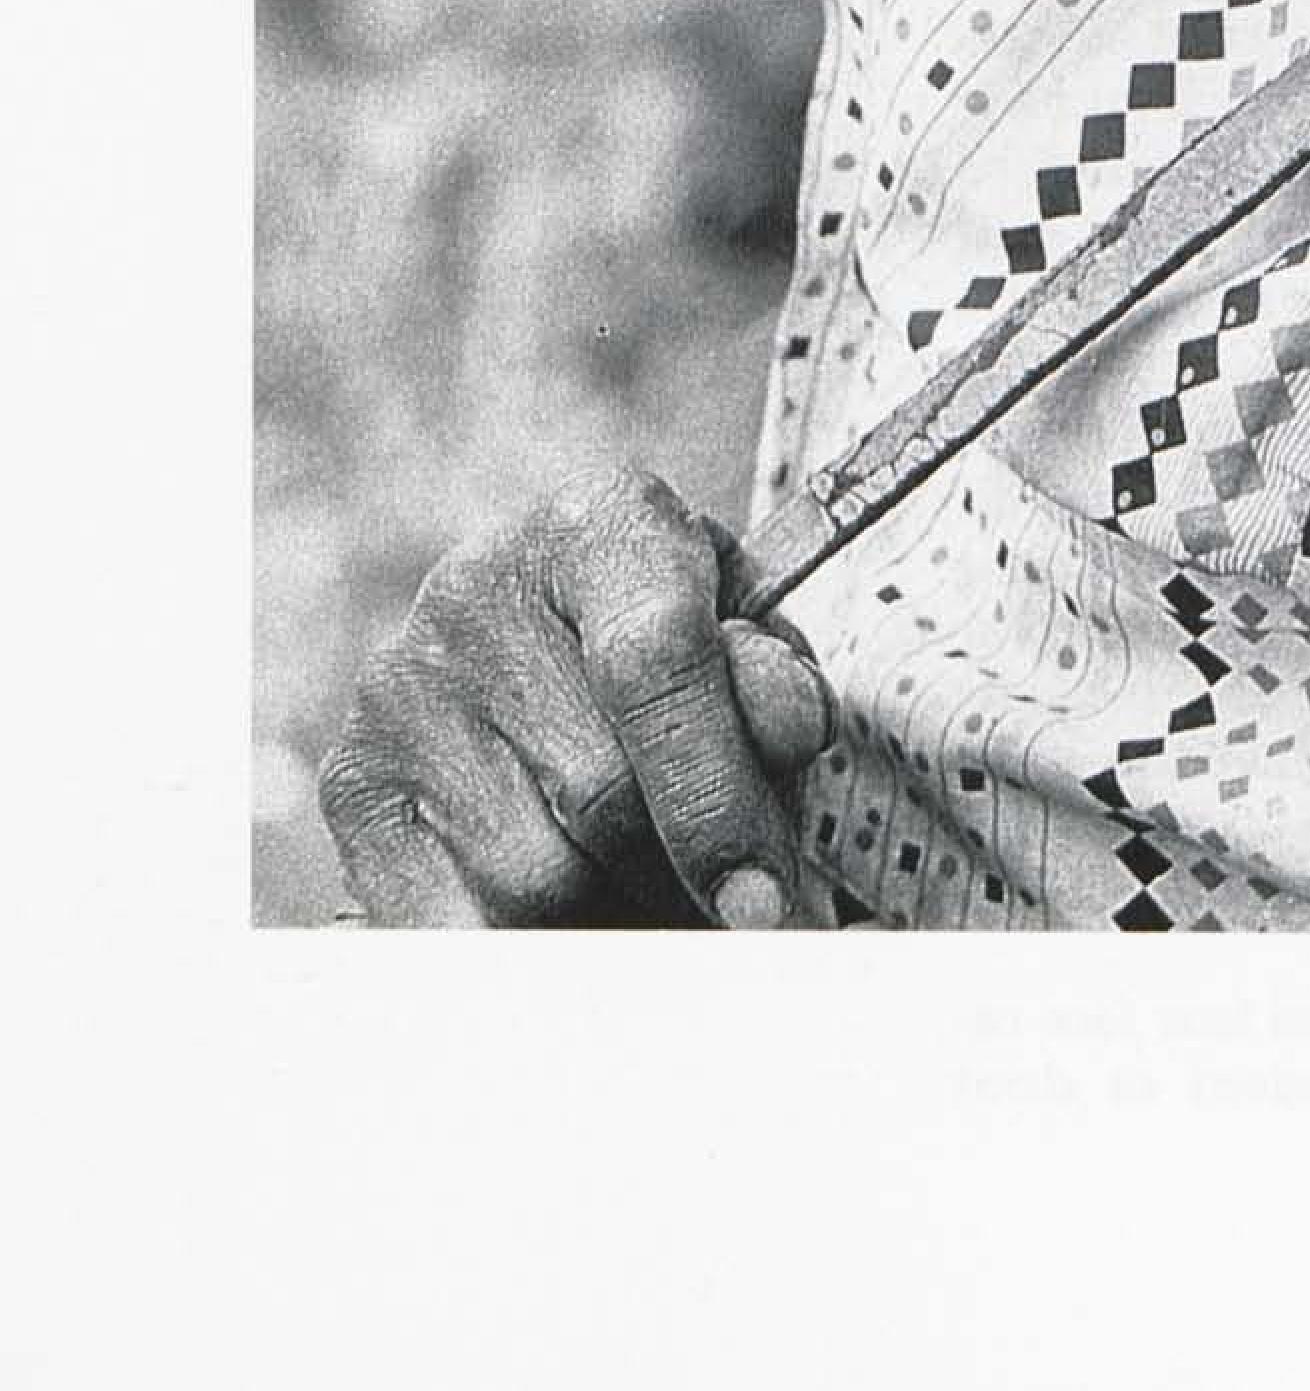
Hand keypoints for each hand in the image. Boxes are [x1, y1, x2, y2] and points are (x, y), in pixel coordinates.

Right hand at [320, 467, 835, 927]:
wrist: (549, 630)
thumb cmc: (682, 651)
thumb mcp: (751, 644)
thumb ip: (775, 685)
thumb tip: (784, 731)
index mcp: (600, 528)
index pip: (655, 658)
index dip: (713, 794)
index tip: (758, 902)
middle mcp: (479, 592)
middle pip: (599, 799)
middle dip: (677, 874)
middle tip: (718, 897)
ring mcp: (402, 689)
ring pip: (529, 885)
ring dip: (610, 917)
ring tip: (641, 887)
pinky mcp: (354, 782)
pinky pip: (447, 931)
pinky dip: (527, 952)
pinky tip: (574, 924)